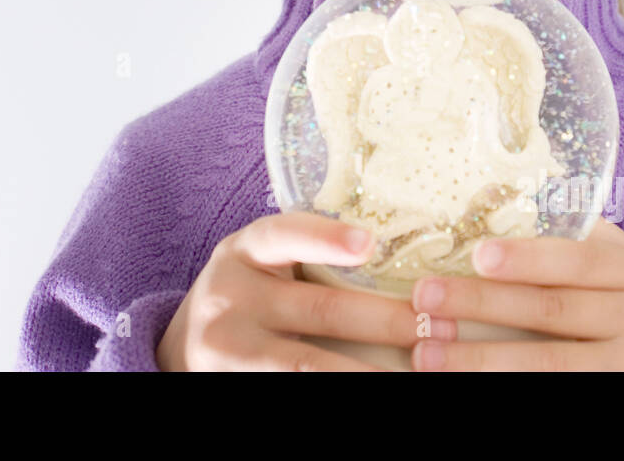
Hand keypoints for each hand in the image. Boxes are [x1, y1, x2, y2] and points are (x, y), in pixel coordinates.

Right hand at [157, 211, 456, 370]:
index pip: (282, 235)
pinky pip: (292, 388)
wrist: (184, 347)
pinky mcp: (233, 387)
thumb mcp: (259, 262)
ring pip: (308, 366)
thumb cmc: (248, 294)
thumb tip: (396, 253)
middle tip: (440, 327)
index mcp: (243, 252)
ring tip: (422, 372)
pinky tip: (382, 385)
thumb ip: (305, 252)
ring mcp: (229, 351)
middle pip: (320, 309)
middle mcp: (230, 299)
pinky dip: (342, 388)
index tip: (369, 243)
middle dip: (387, 321)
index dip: (324, 237)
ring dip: (370, 373)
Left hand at [408, 217, 623, 370]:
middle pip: (553, 311)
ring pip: (551, 365)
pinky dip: (509, 391)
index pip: (579, 261)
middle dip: (482, 305)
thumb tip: (499, 200)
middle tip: (424, 298)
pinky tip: (465, 386)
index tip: (476, 255)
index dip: (527, 258)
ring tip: (426, 353)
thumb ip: (584, 245)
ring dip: (480, 360)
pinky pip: (561, 395)